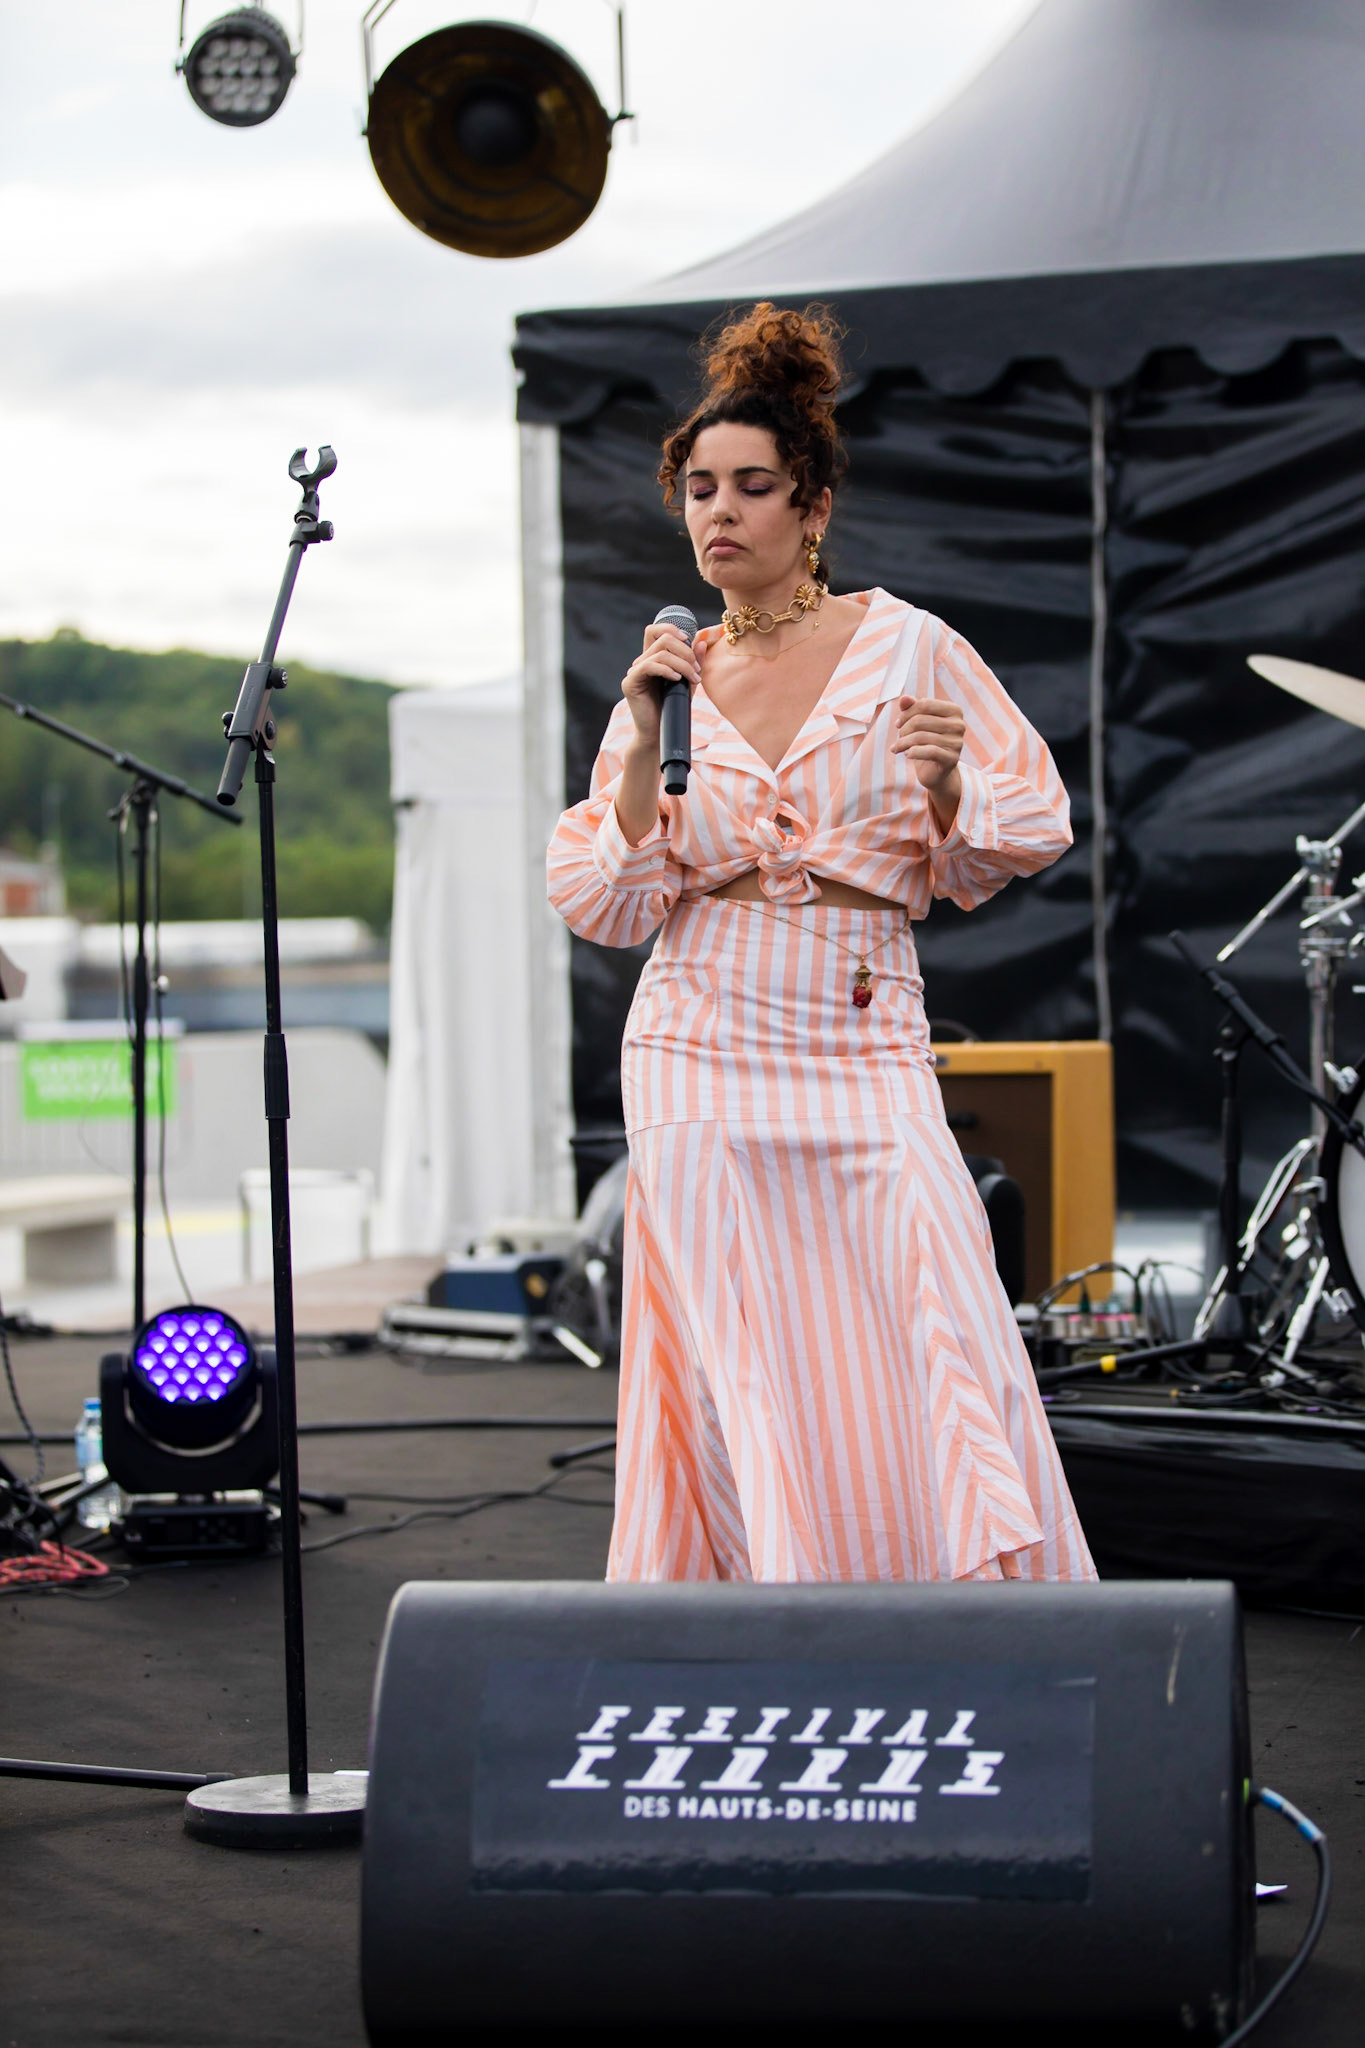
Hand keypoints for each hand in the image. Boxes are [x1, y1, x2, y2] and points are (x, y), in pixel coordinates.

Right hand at [621, 625, 701, 751]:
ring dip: (682, 664)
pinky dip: (667, 670)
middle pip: (663, 638)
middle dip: (685, 651)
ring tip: (693, 679)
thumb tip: (700, 642)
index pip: (655, 630)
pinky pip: (649, 666)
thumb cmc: (674, 709)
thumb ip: (694, 663)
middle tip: (697, 670)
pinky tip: (676, 679)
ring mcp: (634, 672)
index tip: (690, 641)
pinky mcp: (630, 683)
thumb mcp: (689, 682)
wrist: (660, 734)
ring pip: (660, 653)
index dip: (672, 629)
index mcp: (652, 659)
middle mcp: (641, 662)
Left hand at [893, 695, 963, 784]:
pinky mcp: (952, 758)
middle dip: (904, 730)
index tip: (898, 724)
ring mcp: (957, 742)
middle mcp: (959, 725)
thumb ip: (911, 707)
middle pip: (920, 720)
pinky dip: (913, 752)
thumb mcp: (917, 723)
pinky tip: (907, 755)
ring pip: (920, 736)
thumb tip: (904, 698)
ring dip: (903, 743)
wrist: (935, 771)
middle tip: (899, 739)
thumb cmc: (926, 742)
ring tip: (898, 748)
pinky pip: (929, 751)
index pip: (924, 704)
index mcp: (954, 710)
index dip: (906, 713)